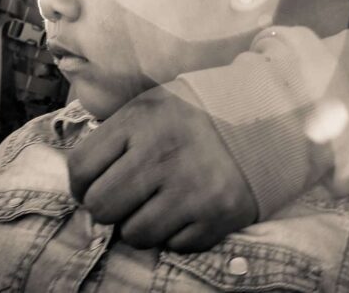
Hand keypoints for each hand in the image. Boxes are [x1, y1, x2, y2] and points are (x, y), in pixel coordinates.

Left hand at [68, 84, 258, 251]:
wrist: (268, 114)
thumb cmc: (200, 110)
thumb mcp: (153, 103)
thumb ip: (117, 132)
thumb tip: (82, 176)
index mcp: (142, 121)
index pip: (81, 168)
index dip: (80, 182)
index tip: (92, 183)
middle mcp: (163, 156)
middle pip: (101, 207)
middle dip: (108, 206)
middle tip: (126, 196)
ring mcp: (192, 190)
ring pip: (134, 234)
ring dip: (140, 224)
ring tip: (158, 203)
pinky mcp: (218, 216)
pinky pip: (174, 245)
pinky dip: (175, 233)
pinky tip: (187, 208)